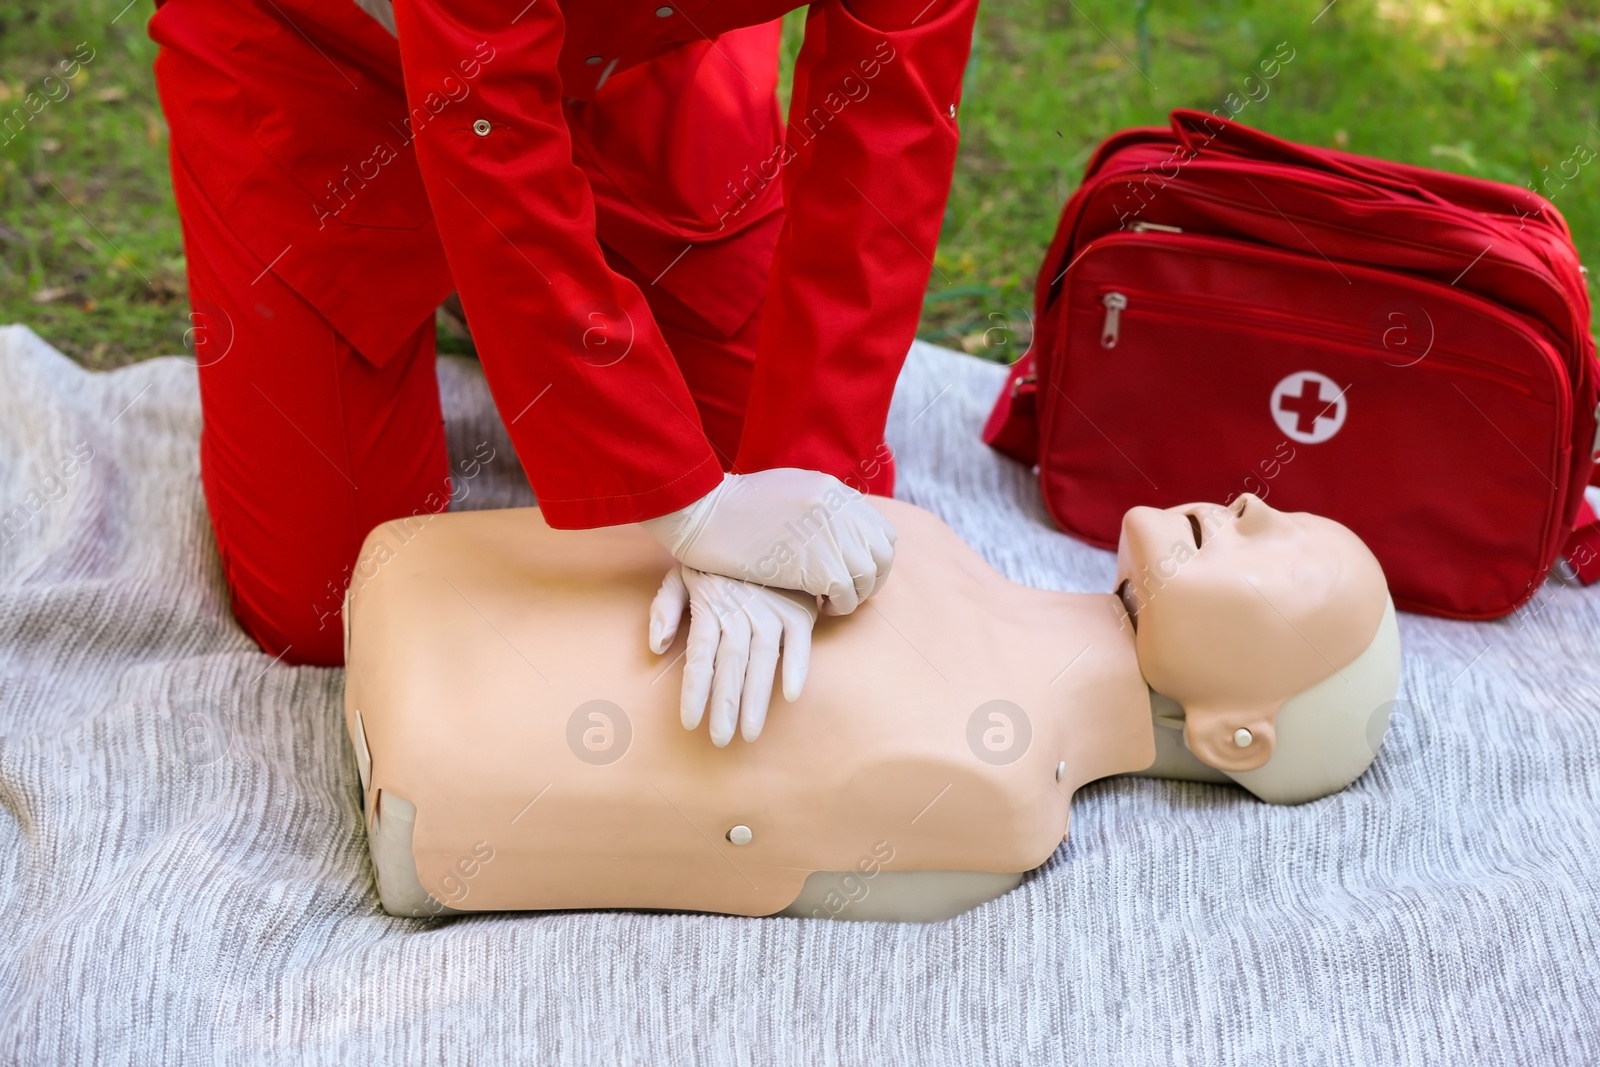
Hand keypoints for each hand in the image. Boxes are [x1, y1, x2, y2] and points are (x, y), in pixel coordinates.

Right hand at [640, 468, 896, 614]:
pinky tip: (818, 606)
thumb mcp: (787, 490)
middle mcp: (839, 511)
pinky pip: (847, 595)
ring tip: (831, 602)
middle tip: (848, 593)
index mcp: (833, 490)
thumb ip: (819, 506)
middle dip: (872, 580)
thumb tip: (841, 528)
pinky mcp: (817, 565)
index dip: (875, 557)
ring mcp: (831, 536)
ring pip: (868, 577)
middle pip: (883, 555)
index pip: (882, 530)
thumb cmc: (733, 506)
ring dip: (854, 596)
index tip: (855, 573)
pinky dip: (838, 606)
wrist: (703, 512)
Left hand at [648, 565, 817, 746]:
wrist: (754, 522)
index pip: (700, 658)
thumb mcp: (680, 573)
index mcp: (710, 607)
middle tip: (720, 740)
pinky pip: (799, 643)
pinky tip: (790, 695)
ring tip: (750, 732)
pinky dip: (796, 667)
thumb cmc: (713, 558)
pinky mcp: (798, 609)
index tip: (691, 722)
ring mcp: (772, 610)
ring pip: (762, 661)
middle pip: (730, 666)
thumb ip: (664, 609)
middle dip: (725, 706)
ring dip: (757, 698)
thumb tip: (657, 647)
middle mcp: (740, 612)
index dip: (695, 692)